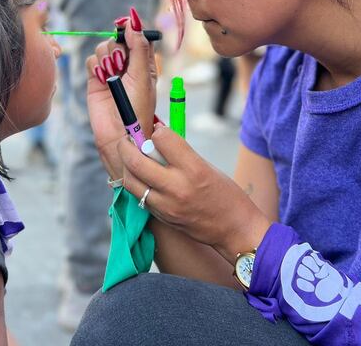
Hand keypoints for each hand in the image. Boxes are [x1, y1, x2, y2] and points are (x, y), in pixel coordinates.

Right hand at [86, 7, 157, 178]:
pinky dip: (96, 66)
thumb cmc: (137, 109)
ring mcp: (111, 71)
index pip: (138, 36)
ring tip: (111, 76)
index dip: (132, 29)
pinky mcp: (95, 79)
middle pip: (118, 39)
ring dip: (106, 58)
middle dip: (117, 47)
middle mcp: (128, 65)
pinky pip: (92, 60)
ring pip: (103, 47)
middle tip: (120, 63)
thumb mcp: (142, 76)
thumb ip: (138, 48)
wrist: (118, 134)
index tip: (125, 26)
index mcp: (144, 63)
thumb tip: (133, 23)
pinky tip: (101, 79)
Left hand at [117, 126, 271, 261]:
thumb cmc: (224, 193)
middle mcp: (177, 187)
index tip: (157, 131)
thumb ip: (180, 153)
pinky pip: (139, 196)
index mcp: (193, 169)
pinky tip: (144, 178)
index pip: (162, 139)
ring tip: (134, 159)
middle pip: (136, 161)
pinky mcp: (162, 217)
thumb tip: (157, 136)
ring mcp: (166, 205)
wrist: (234, 228)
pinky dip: (137, 183)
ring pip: (131, 180)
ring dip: (128, 166)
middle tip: (128, 140)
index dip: (157, 131)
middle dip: (127, 146)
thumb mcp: (205, 166)